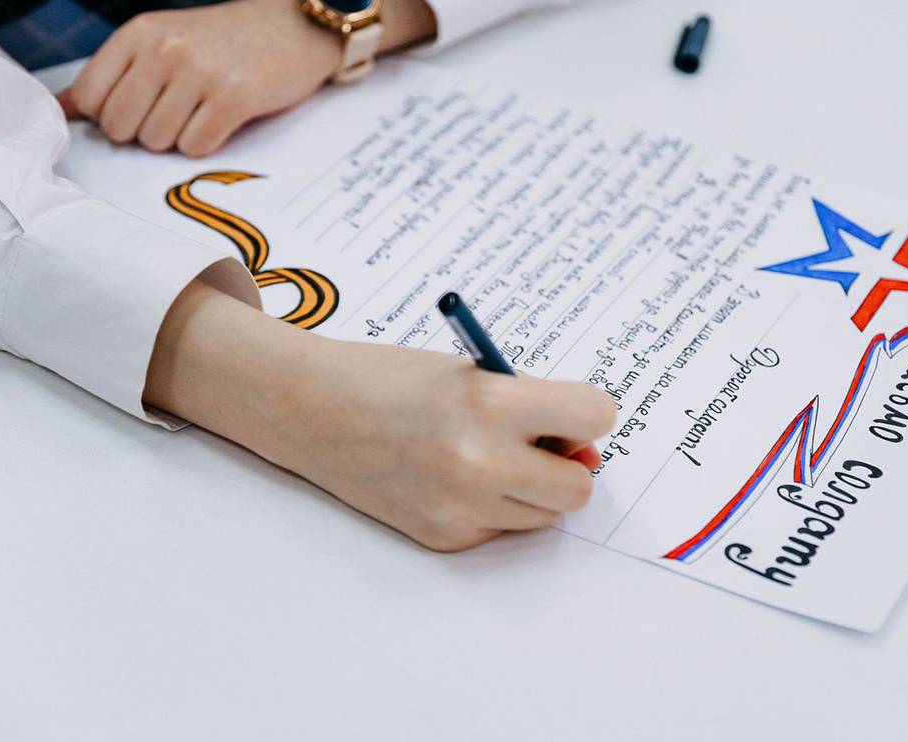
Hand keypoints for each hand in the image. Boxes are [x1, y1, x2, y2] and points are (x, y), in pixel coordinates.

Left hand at [58, 0, 339, 156]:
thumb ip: (111, 75)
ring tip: (202, 110)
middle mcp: (164, 49)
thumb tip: (57, 112)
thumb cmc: (225, 41)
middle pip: (119, 128)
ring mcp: (199, 73)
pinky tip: (222, 118)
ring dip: (178, 138)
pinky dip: (207, 143)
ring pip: (156, 142)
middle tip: (175, 111)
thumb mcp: (162, 41)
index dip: (111, 115)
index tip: (140, 105)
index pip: (89, 98)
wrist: (295, 26)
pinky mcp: (233, 98)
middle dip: (143, 132)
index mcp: (139, 33)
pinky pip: (195, 147)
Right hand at [145, 282, 616, 550]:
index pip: (595, 417)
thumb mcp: (472, 372)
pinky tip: (452, 476)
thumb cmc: (394, 379)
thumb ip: (533, 405)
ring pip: (544, 516)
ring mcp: (459, 506)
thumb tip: (584, 451)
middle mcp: (479, 462)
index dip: (587, 413)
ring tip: (488, 455)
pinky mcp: (442, 536)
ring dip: (532, 488)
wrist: (313, 410)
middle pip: (578, 486)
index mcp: (490, 403)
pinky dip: (493, 506)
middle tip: (537, 442)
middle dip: (566, 463)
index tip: (569, 411)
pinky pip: (500, 528)